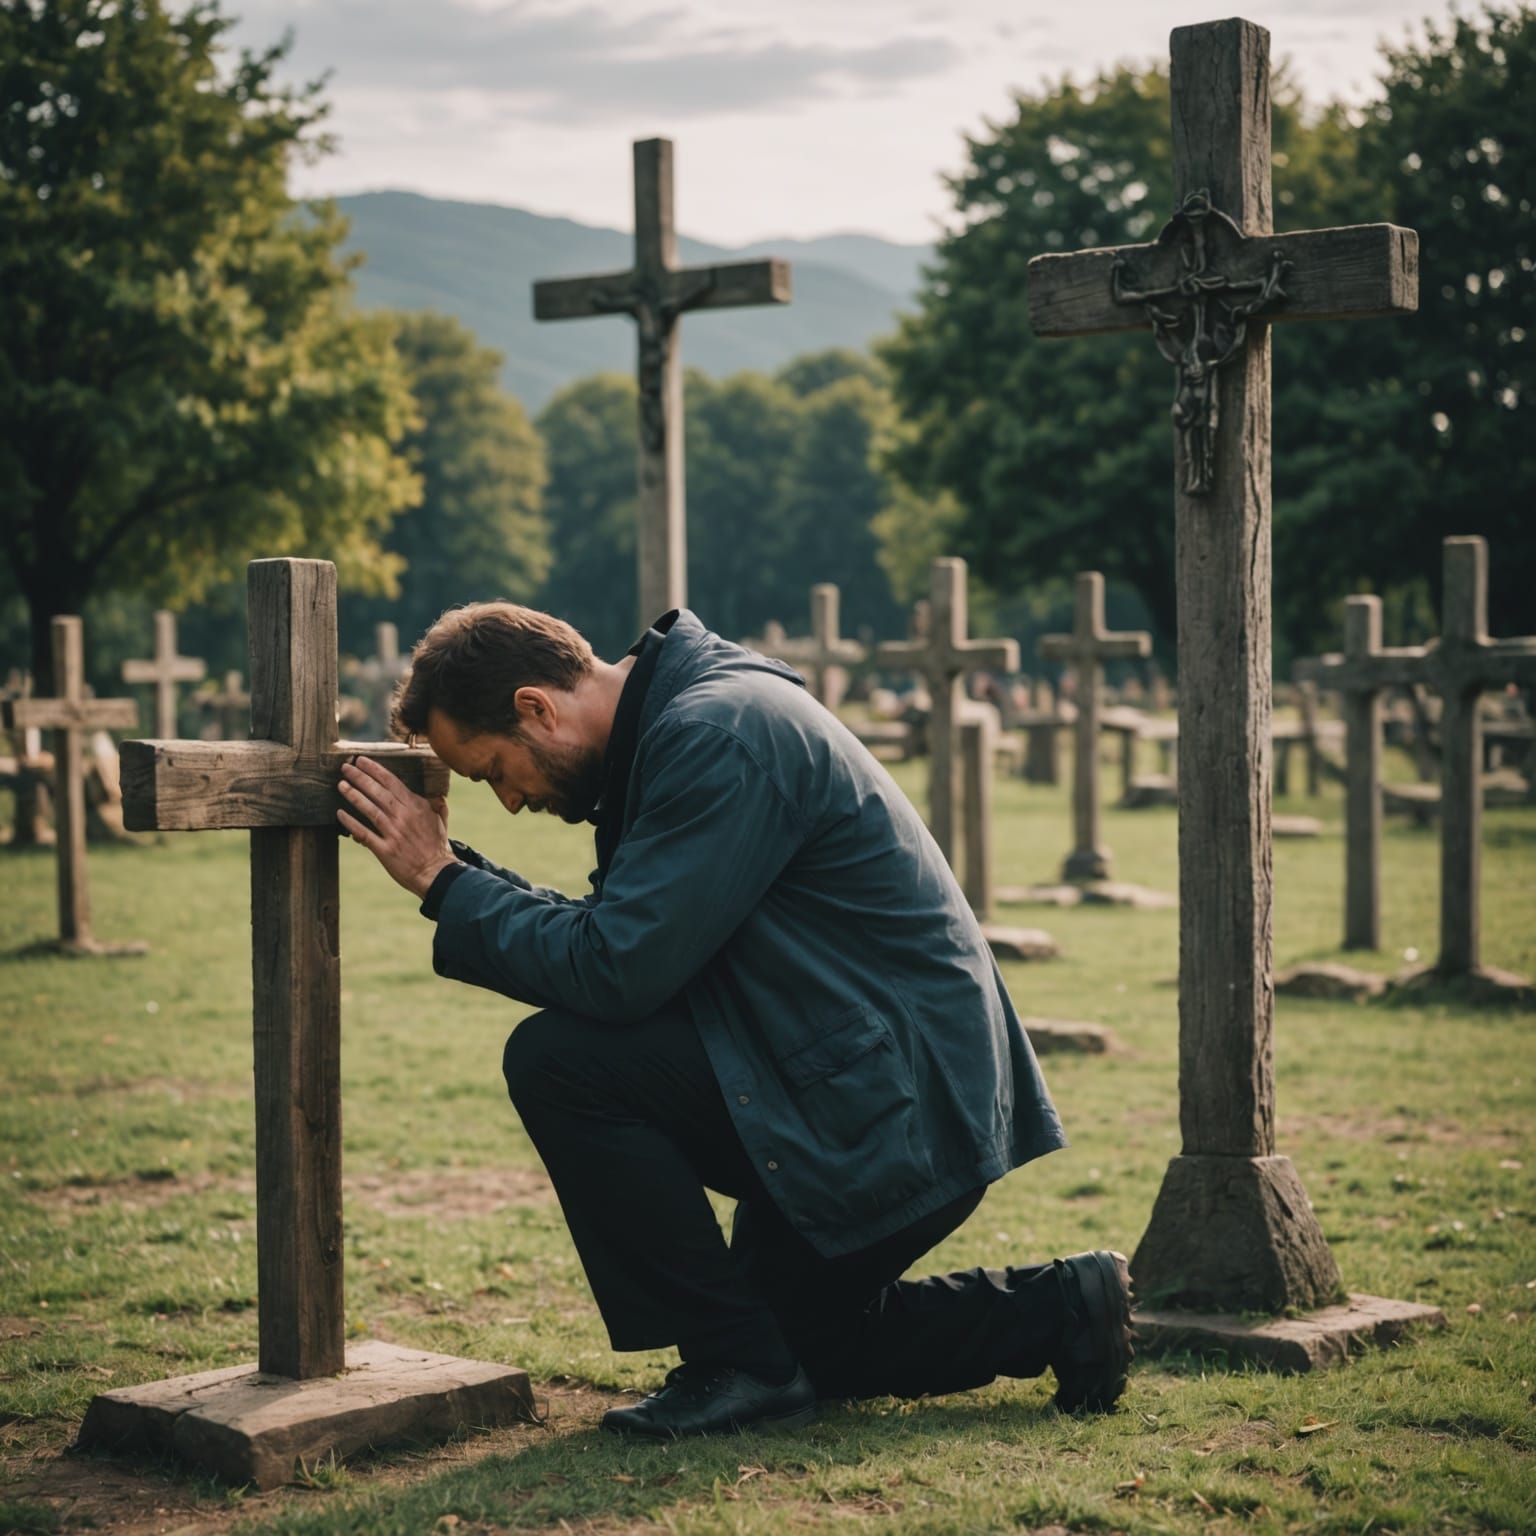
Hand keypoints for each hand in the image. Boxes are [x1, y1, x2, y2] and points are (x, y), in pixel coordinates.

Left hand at [337, 756, 456, 897]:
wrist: (437, 873)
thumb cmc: (438, 847)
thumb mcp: (441, 821)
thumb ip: (438, 805)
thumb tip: (438, 795)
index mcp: (416, 807)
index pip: (392, 782)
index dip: (375, 770)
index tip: (362, 761)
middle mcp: (404, 817)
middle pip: (378, 792)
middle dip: (360, 777)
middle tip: (345, 767)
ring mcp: (393, 833)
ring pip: (370, 809)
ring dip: (354, 795)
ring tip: (341, 785)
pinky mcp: (385, 850)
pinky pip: (365, 833)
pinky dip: (351, 823)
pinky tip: (340, 814)